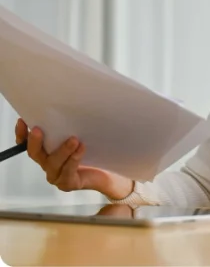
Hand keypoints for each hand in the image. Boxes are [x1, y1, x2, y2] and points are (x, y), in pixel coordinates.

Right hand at [15, 118, 133, 199]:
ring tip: (74, 139)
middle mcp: (48, 164)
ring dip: (62, 150)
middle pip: (35, 154)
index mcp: (46, 152)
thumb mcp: (79, 136)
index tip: (22, 121)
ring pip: (53, 163)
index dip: (22, 134)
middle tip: (38, 129)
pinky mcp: (69, 182)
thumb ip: (70, 127)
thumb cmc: (91, 152)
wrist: (107, 172)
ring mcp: (57, 175)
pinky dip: (74, 159)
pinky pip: (68, 171)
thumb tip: (70, 107)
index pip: (28, 144)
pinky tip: (81, 149)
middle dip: (35, 141)